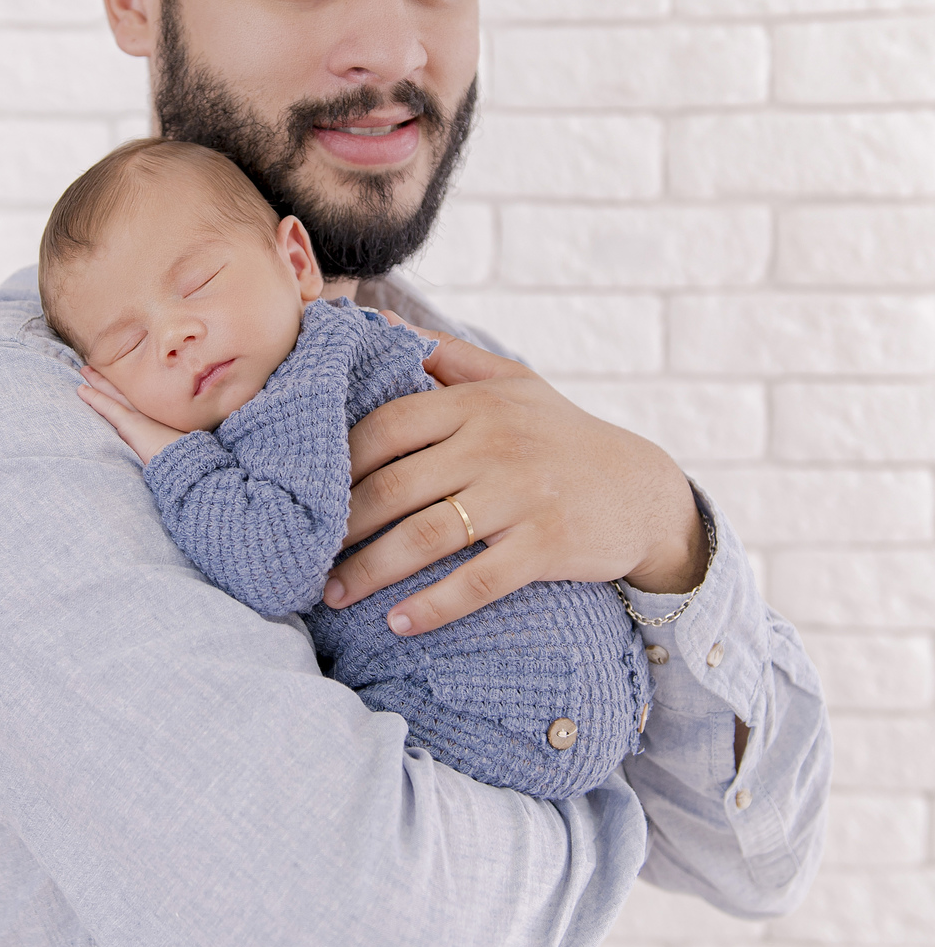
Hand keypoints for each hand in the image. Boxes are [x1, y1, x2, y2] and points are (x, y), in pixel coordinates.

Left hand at [78, 367, 184, 463]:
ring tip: (85, 370)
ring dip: (97, 381)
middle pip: (124, 387)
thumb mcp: (179, 435)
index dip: (126, 383)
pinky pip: (107, 406)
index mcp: (158, 409)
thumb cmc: (184, 451)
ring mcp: (137, 412)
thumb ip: (169, 431)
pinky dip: (93, 397)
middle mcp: (147, 406)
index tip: (117, 374)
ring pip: (113, 392)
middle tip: (95, 366)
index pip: (136, 393)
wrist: (185, 457)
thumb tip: (165, 433)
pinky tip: (81, 390)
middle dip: (109, 376)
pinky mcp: (129, 422)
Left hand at [322, 324, 706, 636]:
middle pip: (393, 488)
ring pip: (425, 537)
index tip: (305, 492)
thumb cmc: (562, 435)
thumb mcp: (513, 381)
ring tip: (334, 594)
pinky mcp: (545, 544)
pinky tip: (398, 624)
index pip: (386, 428)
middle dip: (340, 526)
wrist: (644, 491)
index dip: (337, 462)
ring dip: (371, 572)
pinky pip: (478, 581)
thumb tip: (378, 322)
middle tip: (303, 553)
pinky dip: (433, 606)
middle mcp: (493, 445)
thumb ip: (446, 353)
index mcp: (475, 404)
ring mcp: (520, 496)